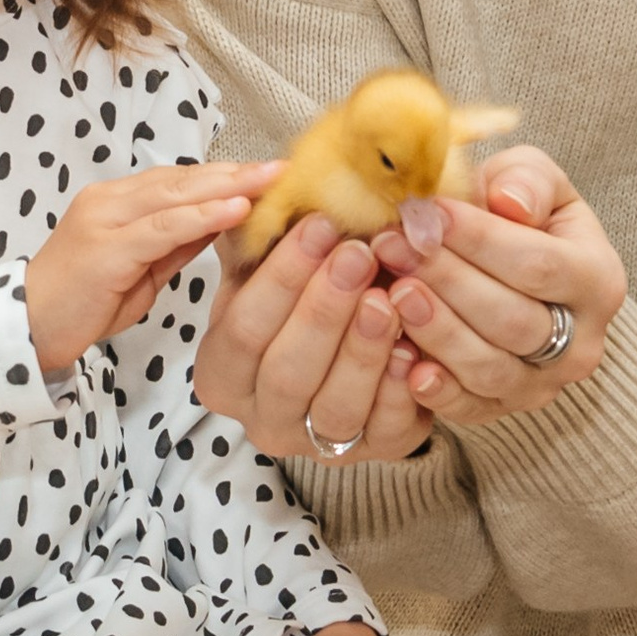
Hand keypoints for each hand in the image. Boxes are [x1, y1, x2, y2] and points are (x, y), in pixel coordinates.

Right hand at [25, 161, 277, 375]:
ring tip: (271, 180)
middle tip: (283, 167)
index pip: (180, 180)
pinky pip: (164, 228)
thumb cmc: (83, 303)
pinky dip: (203, 216)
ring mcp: (105, 220)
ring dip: (228, 185)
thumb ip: (175, 244)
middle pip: (183, 179)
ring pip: (177, 195)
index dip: (225, 175)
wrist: (28, 329)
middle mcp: (109, 200)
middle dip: (235, 172)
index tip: (268, 173)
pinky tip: (237, 210)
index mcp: (117, 202)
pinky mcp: (107, 248)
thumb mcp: (141, 271)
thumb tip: (221, 224)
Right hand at [197, 210, 433, 467]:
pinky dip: (399, 387)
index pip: (242, 328)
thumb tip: (265, 184)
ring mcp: (315, 444)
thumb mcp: (275, 269)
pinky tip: (413, 346)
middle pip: (286, 370)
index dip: (281, 277)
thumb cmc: (308, 299)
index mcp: (224, 371)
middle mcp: (261, 418)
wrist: (360, 349)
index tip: (320, 225)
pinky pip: (384, 427)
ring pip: (334, 405)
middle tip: (359, 254)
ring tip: (389, 297)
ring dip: (362, 348)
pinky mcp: (373, 451)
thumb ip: (264, 236)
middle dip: (324, 308)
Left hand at [369, 149, 623, 429]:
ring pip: (489, 367)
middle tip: (392, 245)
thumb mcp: (535, 181)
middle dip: (447, 280)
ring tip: (392, 290)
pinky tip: (399, 357)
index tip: (426, 212)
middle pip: (512, 319)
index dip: (479, 239)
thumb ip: (529, 181)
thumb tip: (511, 203)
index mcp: (599, 280)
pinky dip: (433, 387)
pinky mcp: (504, 410)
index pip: (539, 264)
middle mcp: (582, 343)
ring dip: (435, 329)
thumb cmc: (522, 219)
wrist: (516, 276)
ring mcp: (545, 384)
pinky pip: (467, 408)